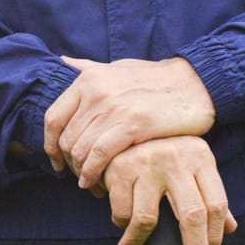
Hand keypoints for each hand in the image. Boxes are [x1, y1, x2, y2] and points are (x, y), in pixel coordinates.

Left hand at [44, 56, 215, 188]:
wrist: (194, 83)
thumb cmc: (156, 79)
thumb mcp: (118, 67)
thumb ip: (90, 68)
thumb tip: (64, 61)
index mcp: (88, 79)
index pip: (54, 118)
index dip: (50, 145)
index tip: (57, 161)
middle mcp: (95, 92)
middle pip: (66, 139)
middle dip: (69, 164)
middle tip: (78, 177)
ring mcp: (113, 108)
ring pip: (81, 149)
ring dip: (81, 173)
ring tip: (90, 183)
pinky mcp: (132, 125)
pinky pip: (99, 155)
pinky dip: (93, 173)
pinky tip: (97, 184)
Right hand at [104, 136, 235, 244]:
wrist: (126, 126)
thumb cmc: (167, 154)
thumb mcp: (194, 167)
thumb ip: (210, 196)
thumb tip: (232, 229)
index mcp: (200, 157)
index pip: (216, 205)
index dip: (215, 238)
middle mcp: (176, 158)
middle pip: (192, 215)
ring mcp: (147, 162)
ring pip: (147, 219)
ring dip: (138, 243)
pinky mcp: (120, 168)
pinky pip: (122, 211)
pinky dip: (121, 223)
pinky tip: (121, 222)